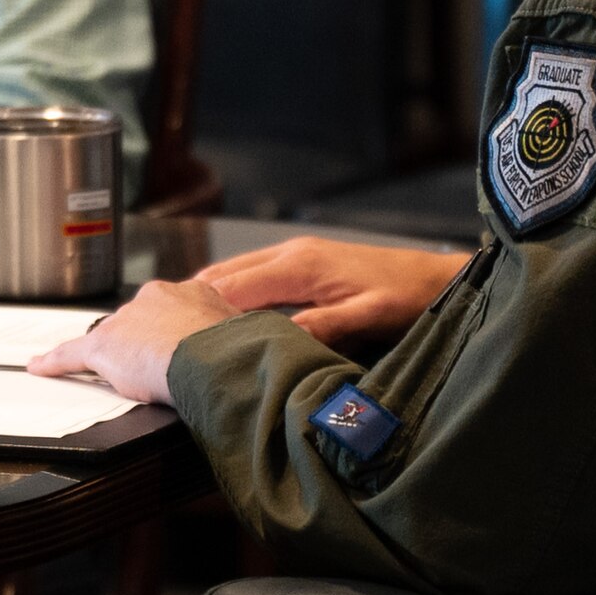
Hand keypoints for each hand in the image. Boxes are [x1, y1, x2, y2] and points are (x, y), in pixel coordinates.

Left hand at [27, 279, 239, 404]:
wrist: (212, 358)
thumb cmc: (234, 353)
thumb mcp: (242, 339)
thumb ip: (233, 342)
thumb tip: (252, 354)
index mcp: (193, 293)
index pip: (174, 310)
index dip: (175, 331)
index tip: (180, 343)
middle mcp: (156, 298)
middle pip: (140, 322)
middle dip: (146, 343)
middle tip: (160, 367)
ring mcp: (127, 320)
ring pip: (113, 338)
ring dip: (118, 355)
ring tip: (131, 376)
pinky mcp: (102, 347)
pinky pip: (72, 354)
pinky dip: (55, 362)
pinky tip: (41, 367)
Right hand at [195, 237, 469, 348]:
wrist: (440, 278)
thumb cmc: (408, 298)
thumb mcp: (368, 316)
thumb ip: (324, 326)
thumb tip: (278, 340)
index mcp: (300, 266)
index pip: (233, 288)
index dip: (199, 311)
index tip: (168, 335)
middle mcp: (291, 254)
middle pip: (224, 275)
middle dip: (189, 301)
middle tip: (155, 330)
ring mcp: (297, 255)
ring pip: (235, 272)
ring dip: (206, 295)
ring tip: (175, 324)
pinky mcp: (305, 263)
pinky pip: (253, 275)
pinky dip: (229, 291)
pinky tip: (220, 313)